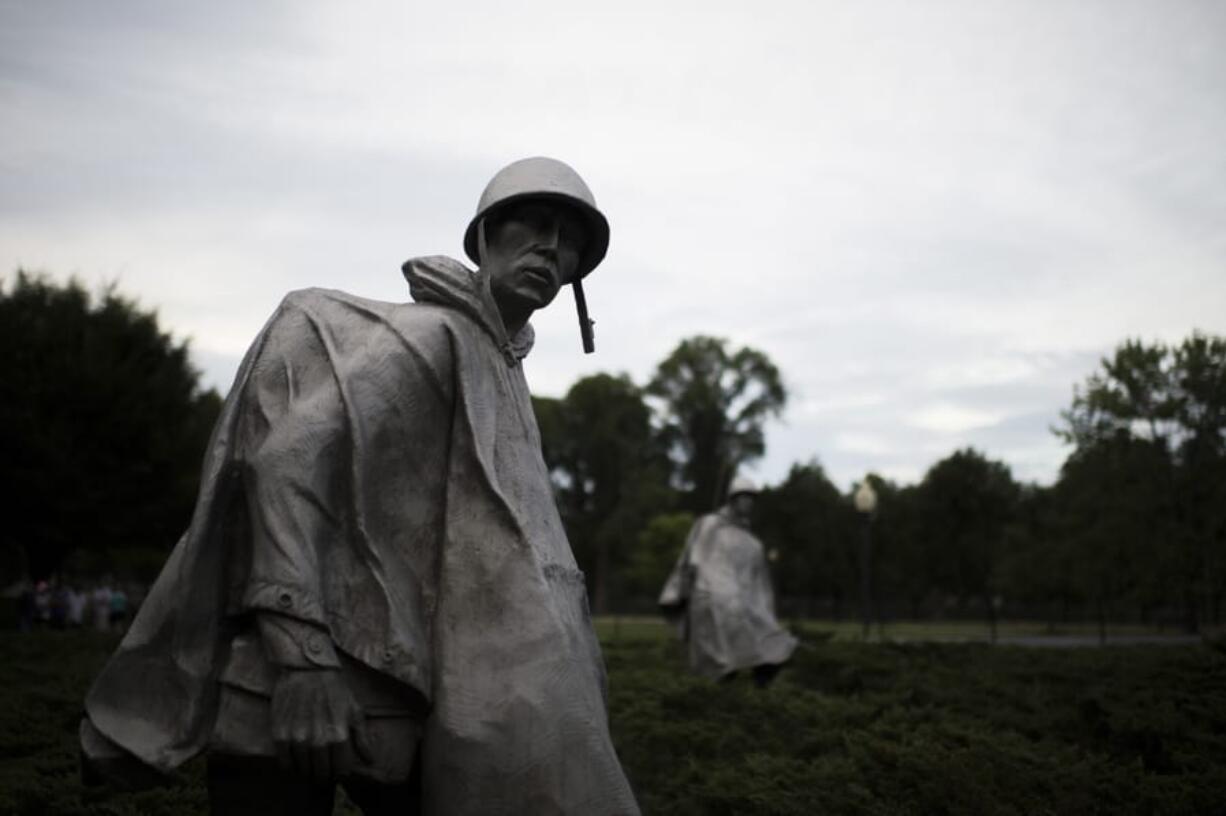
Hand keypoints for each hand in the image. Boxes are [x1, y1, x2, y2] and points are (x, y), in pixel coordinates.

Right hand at [269, 668, 372, 782]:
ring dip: (307, 771)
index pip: (341, 769)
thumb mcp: (354, 710)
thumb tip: (370, 761)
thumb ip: (362, 738)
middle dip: (324, 775)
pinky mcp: (280, 733)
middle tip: (324, 771)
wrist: (306, 668)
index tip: (339, 770)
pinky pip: (284, 761)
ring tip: (310, 766)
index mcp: (339, 734)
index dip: (341, 772)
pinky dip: (290, 765)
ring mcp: (297, 737)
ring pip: (302, 769)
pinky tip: (295, 759)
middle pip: (321, 772)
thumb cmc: (334, 689)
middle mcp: (317, 739)